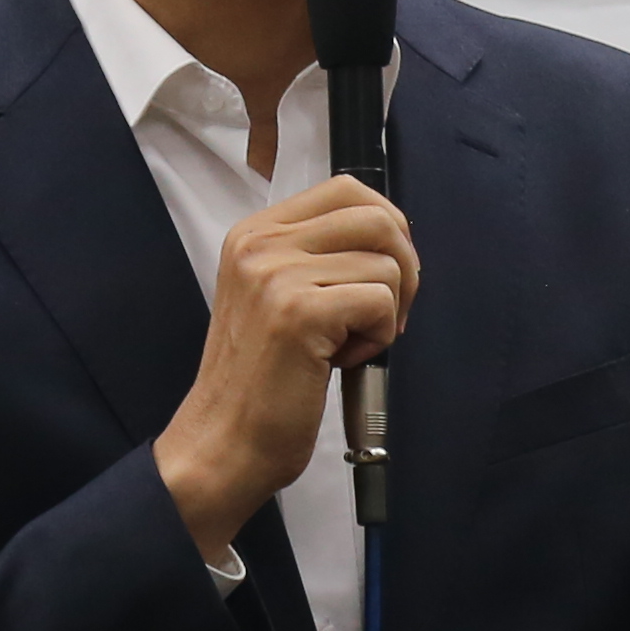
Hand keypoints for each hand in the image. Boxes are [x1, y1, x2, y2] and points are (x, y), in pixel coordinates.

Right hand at [153, 176, 414, 557]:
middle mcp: (259, 244)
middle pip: (376, 215)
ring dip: (387, 312)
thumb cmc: (261, 382)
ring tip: (348, 346)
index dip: (387, 227)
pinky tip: (342, 362)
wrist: (225, 442)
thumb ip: (317, 258)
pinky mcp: (299, 312)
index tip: (384, 274)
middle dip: (404, 266)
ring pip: (385, 262)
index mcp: (254, 233)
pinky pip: (380, 301)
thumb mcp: (275, 297)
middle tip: (387, 313)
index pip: (346, 188)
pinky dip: (378, 338)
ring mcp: (276, 274)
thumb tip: (392, 235)